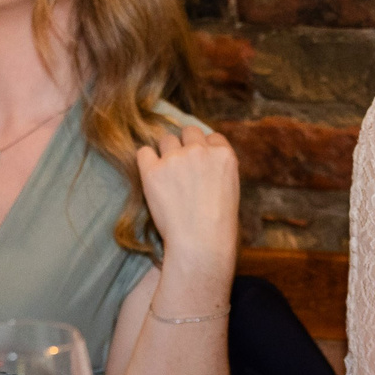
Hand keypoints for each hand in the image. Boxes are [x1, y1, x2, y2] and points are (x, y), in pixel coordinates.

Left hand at [136, 125, 238, 272]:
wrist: (201, 242)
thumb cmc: (219, 225)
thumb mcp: (231, 189)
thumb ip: (218, 169)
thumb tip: (202, 164)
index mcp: (223, 154)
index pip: (212, 137)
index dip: (205, 149)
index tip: (201, 165)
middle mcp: (199, 150)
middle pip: (188, 131)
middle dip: (185, 144)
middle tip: (182, 167)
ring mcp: (175, 158)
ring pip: (166, 139)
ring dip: (166, 153)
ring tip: (167, 177)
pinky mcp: (152, 171)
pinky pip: (144, 152)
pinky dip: (146, 162)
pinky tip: (152, 177)